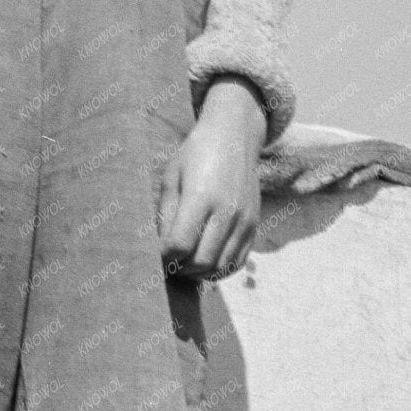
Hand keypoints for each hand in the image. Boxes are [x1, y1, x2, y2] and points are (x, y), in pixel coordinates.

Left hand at [157, 78, 265, 280]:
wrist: (234, 137)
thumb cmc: (195, 154)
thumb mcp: (172, 176)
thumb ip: (166, 214)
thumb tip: (161, 249)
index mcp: (201, 196)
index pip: (181, 244)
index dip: (165, 257)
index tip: (157, 255)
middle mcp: (227, 210)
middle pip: (201, 261)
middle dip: (180, 269)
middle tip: (169, 264)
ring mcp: (244, 220)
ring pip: (220, 267)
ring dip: (199, 273)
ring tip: (185, 264)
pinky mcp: (254, 225)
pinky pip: (237, 262)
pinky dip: (219, 270)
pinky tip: (205, 262)